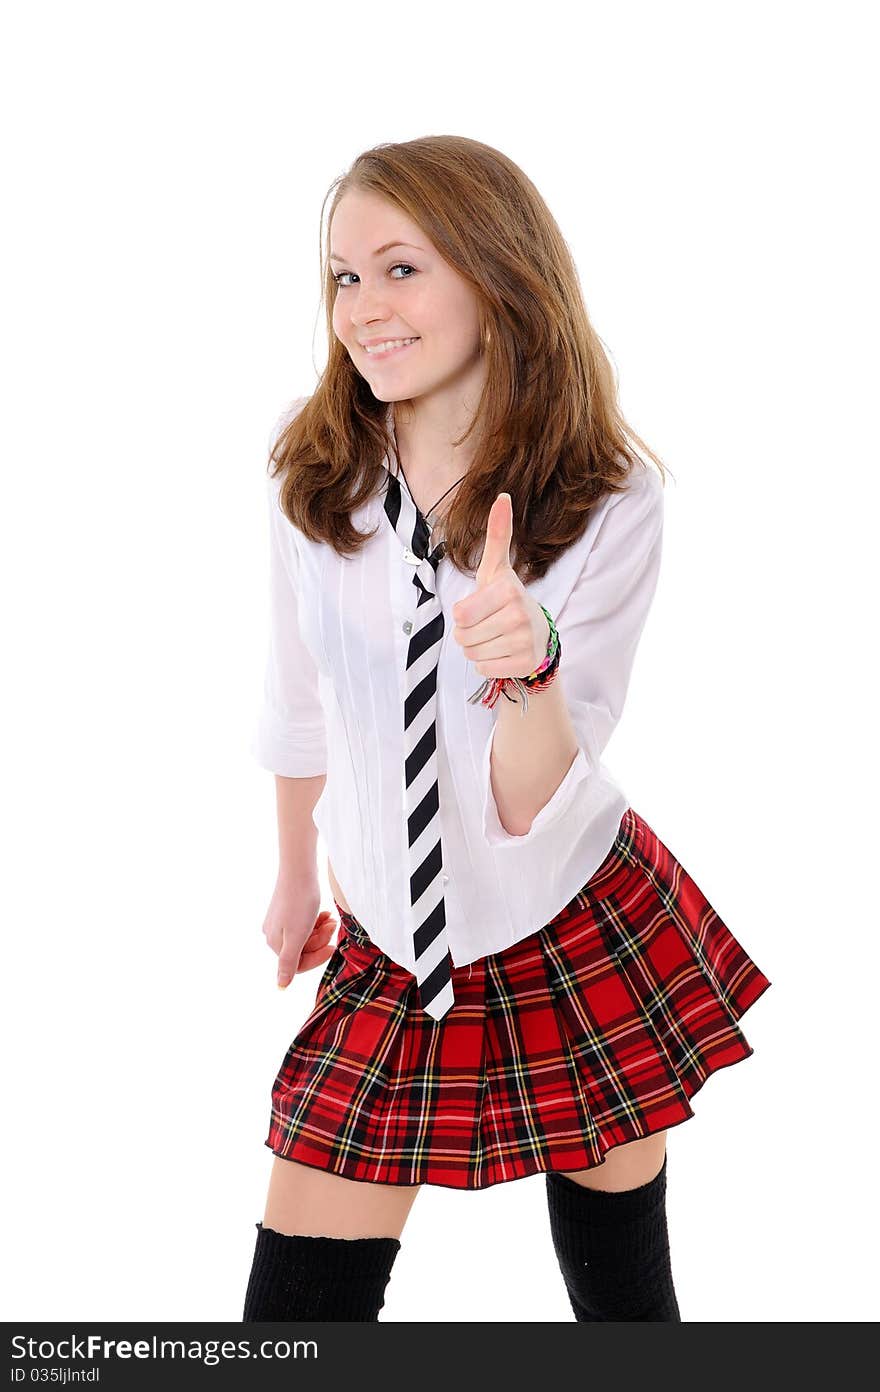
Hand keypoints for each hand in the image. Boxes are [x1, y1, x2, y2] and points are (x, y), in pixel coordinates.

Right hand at [262, 878, 337, 987]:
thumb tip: (280, 986)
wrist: (299, 869)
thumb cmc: (299, 902)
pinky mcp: (287, 909)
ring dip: (321, 930)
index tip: (332, 946)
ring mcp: (280, 921)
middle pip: (302, 949)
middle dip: (320, 940)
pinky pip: (304, 923)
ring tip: (330, 917)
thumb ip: (289, 963)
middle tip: (332, 924)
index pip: (299, 964)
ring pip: (305, 936)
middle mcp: (273, 934)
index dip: (318, 957)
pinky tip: (324, 912)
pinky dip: (316, 921)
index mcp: (275, 944)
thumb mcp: (297, 936)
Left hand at [450, 492, 547, 678]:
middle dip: (469, 635)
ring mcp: (525, 641)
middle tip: (488, 626)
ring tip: (495, 639)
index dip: (463, 615)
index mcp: (506, 590)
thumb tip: (502, 495)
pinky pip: (485, 669)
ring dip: (478, 650)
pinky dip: (488, 665)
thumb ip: (497, 534)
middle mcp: (518, 615)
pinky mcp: (525, 663)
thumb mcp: (496, 568)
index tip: (481, 609)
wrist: (538, 635)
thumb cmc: (506, 599)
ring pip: (472, 655)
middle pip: (463, 637)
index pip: (459, 615)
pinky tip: (503, 653)